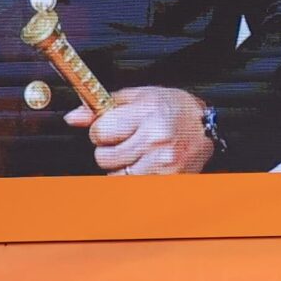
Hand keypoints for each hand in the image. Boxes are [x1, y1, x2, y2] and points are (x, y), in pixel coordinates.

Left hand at [64, 86, 214, 174]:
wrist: (207, 126)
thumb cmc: (175, 108)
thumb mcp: (140, 96)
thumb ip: (104, 105)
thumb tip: (73, 117)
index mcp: (147, 113)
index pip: (99, 132)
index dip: (102, 130)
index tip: (115, 127)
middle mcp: (155, 139)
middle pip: (104, 156)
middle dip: (110, 149)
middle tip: (128, 140)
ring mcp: (162, 163)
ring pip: (115, 174)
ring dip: (121, 166)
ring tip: (139, 152)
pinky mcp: (166, 179)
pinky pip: (132, 184)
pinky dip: (133, 176)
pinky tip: (145, 164)